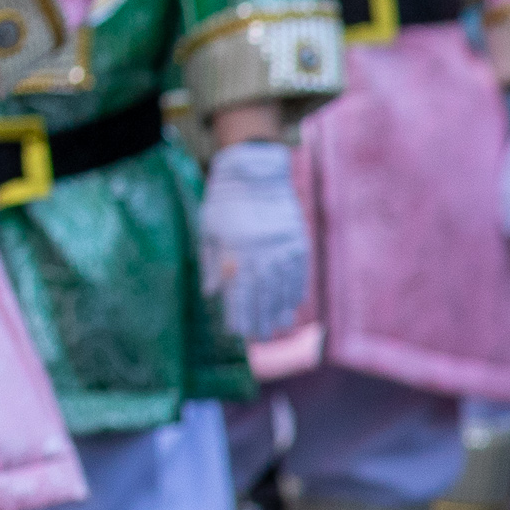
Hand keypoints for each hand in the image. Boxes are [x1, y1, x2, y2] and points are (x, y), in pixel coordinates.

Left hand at [193, 137, 310, 340]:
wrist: (255, 173)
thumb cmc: (225, 203)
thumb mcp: (209, 231)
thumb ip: (212, 264)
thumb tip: (212, 294)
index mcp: (237, 251)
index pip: (240, 292)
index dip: (240, 314)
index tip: (238, 331)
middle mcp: (262, 253)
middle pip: (264, 295)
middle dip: (261, 318)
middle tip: (258, 336)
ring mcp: (283, 247)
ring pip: (284, 287)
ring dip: (281, 309)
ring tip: (277, 327)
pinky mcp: (298, 241)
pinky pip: (299, 273)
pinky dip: (296, 290)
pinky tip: (293, 304)